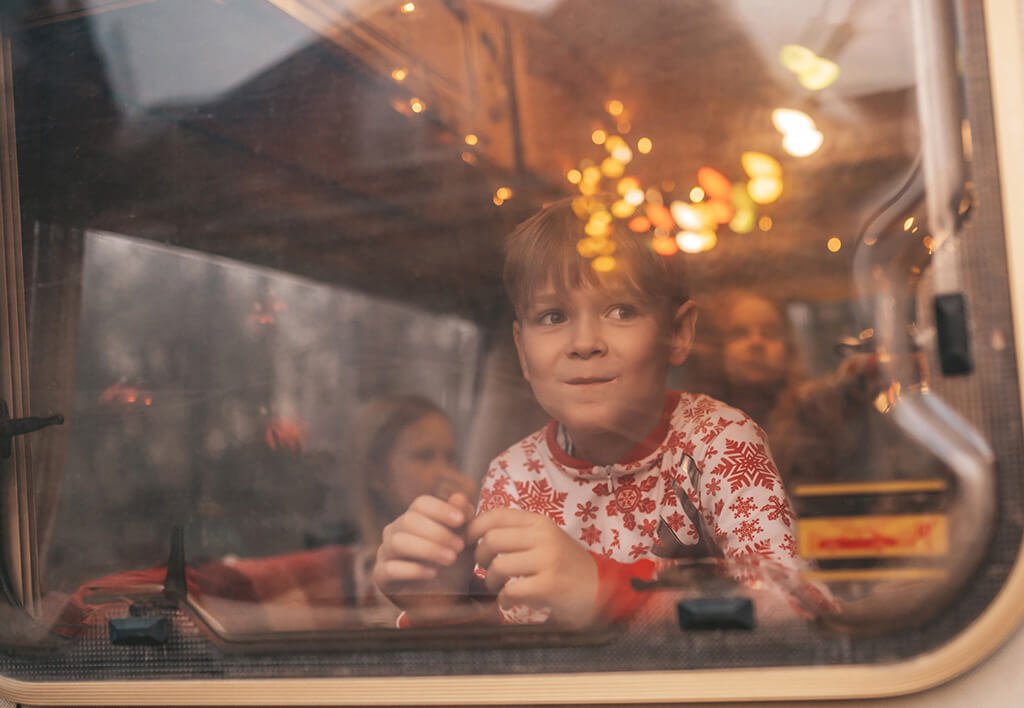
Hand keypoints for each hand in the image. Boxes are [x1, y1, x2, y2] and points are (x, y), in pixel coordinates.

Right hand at [373, 492, 475, 617]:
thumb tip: (458, 496)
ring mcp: (385, 553)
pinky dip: (413, 569)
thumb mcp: (464, 540)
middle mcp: (394, 531)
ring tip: (450, 559)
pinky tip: (432, 573)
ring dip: (427, 549)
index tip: (461, 520)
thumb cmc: (453, 563)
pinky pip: (389, 569)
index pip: (421, 503)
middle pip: (409, 520)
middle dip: (437, 532)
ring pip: (398, 542)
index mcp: (413, 517)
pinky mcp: (380, 577)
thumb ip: (463, 518)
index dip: (441, 509)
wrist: (446, 598)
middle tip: (459, 547)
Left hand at [468, 508, 598, 628]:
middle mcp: (544, 536)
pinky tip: (511, 601)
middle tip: (485, 568)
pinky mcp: (549, 585)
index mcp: (539, 522)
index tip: (467, 542)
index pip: (496, 515)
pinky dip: (504, 599)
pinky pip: (511, 590)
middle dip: (480, 558)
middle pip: (491, 540)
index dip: (474, 528)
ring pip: (498, 565)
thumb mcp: (545, 539)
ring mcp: (547, 560)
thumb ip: (517, 533)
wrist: (602, 588)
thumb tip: (476, 533)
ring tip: (498, 587)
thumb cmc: (566, 565)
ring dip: (490, 580)